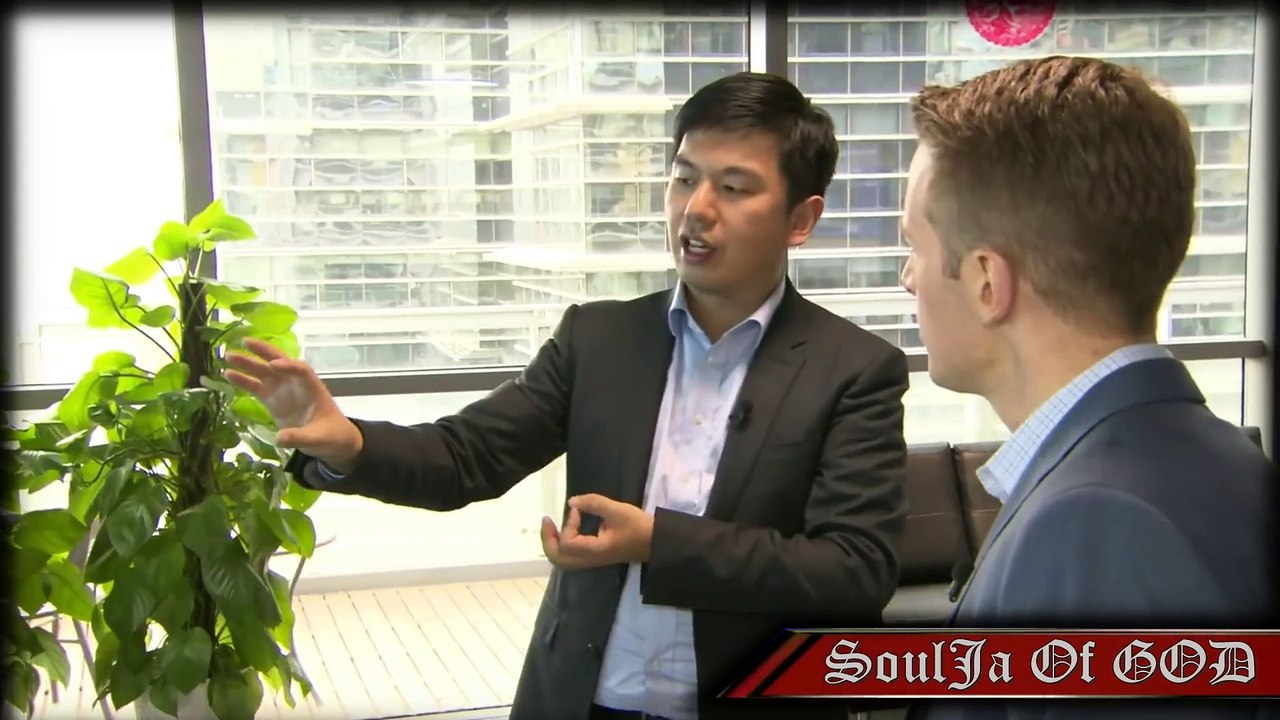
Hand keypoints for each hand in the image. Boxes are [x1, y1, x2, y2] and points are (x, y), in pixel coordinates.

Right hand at [225, 338, 363, 472]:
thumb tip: (279, 438)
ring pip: (264, 372)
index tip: (272, 365)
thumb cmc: (331, 435)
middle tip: (244, 342)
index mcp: (312, 388)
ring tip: (228, 356)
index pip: (301, 370)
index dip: (288, 366)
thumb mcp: (318, 439)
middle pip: (279, 362)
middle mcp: (296, 384)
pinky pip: (256, 387)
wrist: (332, 442)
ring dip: (248, 363)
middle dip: (263, 352)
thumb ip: (300, 437)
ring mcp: (283, 391)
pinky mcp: (273, 400)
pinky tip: (228, 374)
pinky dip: (243, 381)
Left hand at [540, 494, 653, 569]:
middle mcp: (590, 559)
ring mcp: (591, 561)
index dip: (568, 524)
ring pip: (562, 560)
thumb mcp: (617, 510)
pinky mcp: (594, 557)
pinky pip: (570, 556)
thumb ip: (593, 503)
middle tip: (547, 521)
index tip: (578, 509)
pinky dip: (562, 544)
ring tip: (552, 526)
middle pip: (558, 558)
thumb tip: (570, 502)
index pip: (568, 543)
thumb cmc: (638, 526)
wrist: (655, 542)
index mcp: (595, 551)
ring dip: (553, 543)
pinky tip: (566, 529)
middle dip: (548, 539)